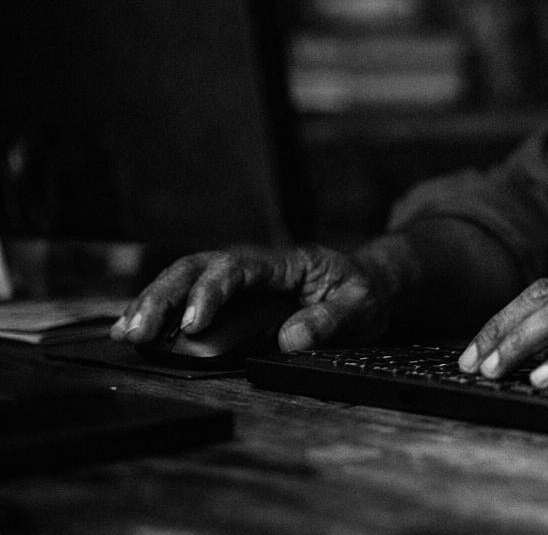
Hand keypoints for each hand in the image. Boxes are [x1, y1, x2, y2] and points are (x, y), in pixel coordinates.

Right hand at [109, 244, 397, 351]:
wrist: (369, 282)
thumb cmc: (363, 292)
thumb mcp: (362, 306)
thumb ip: (331, 321)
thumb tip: (291, 338)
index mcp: (288, 261)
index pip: (240, 268)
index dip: (212, 293)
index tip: (193, 324)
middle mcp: (256, 263)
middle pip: (200, 267)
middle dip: (165, 296)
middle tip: (138, 330)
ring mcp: (240, 278)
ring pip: (186, 278)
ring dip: (153, 302)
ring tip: (125, 332)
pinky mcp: (231, 295)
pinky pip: (188, 296)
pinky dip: (160, 311)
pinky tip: (132, 329)